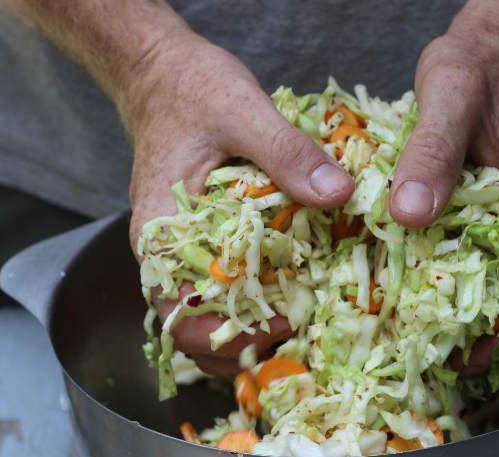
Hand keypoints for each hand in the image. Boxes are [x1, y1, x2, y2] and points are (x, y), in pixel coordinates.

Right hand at [127, 32, 354, 377]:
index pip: (181, 315)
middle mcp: (165, 252)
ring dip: (250, 326)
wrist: (161, 72)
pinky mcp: (201, 236)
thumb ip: (287, 153)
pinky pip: (223, 280)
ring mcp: (181, 247)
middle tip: (300, 329)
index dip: (229, 335)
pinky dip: (253, 296)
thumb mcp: (242, 112)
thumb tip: (337, 194)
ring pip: (209, 310)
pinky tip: (290, 290)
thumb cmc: (189, 90)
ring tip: (299, 321)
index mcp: (161, 234)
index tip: (283, 322)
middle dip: (246, 341)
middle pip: (195, 327)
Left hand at [388, 19, 498, 373]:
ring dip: (474, 315)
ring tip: (422, 328)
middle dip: (484, 337)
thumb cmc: (479, 69)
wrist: (498, 48)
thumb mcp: (448, 98)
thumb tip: (411, 217)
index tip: (458, 358)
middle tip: (429, 351)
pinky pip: (494, 261)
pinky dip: (466, 283)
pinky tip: (425, 284)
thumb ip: (431, 153)